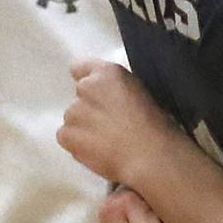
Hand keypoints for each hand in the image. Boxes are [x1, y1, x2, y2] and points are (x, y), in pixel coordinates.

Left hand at [58, 59, 177, 185]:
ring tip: (108, 142)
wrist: (150, 155)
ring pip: (73, 119)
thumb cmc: (156, 127)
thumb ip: (121, 89)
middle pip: (80, 97)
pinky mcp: (66, 134)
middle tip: (111, 126)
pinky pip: (67, 137)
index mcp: (109, 73)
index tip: (96, 94)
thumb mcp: (144, 94)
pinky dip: (78, 145)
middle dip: (90, 109)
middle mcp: (87, 87)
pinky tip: (98, 151)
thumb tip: (114, 100)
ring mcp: (73, 111)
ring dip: (84, 128)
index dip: (89, 82)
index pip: (81, 67)